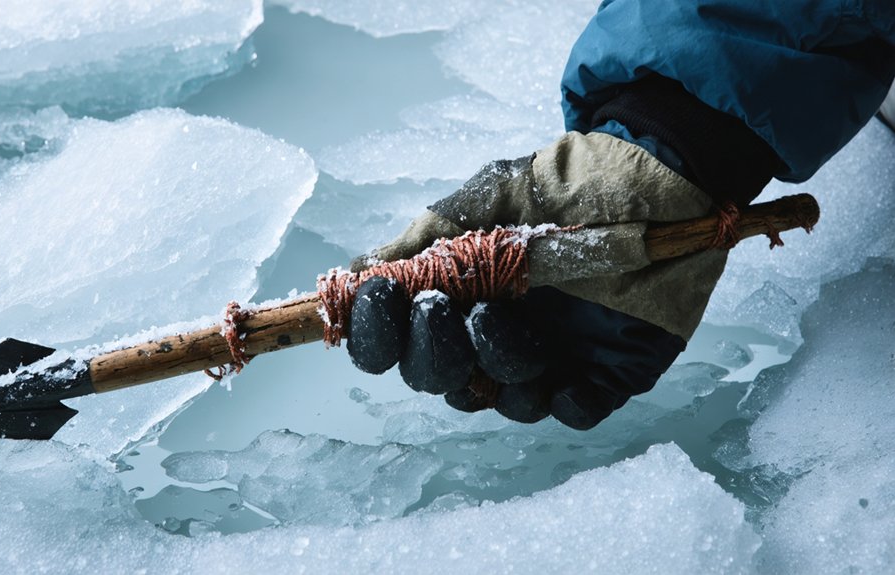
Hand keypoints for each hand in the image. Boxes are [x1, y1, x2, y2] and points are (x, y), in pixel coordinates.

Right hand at [346, 131, 725, 428]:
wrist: (662, 175)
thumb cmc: (570, 182)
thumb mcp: (488, 196)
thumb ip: (427, 237)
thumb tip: (354, 271)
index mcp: (464, 297)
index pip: (402, 340)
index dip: (380, 333)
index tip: (380, 298)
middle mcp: (498, 334)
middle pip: (441, 378)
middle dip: (428, 352)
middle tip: (441, 310)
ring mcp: (551, 356)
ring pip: (501, 397)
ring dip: (491, 363)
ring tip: (500, 315)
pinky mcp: (605, 374)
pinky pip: (573, 411)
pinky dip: (563, 401)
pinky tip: (563, 377)